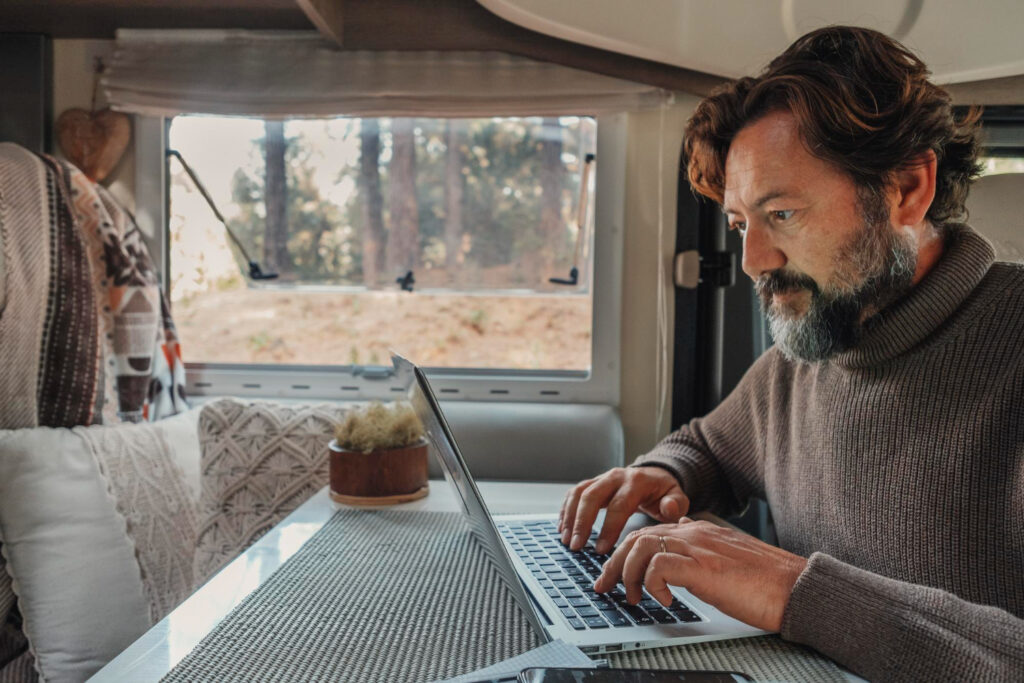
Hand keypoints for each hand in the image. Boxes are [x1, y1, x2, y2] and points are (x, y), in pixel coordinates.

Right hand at [557, 466, 689, 553]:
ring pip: (579, 493)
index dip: (608, 528)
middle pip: (592, 495)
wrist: (655, 475)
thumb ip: (675, 505)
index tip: (601, 550)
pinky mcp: (593, 482)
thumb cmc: (664, 492)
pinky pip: (574, 493)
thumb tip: (669, 508)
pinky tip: (562, 527)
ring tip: (566, 539)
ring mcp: (602, 478)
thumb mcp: (677, 497)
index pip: (619, 505)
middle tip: (576, 546)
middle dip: (582, 522)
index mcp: (637, 482)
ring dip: (570, 516)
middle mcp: (616, 476)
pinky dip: (566, 509)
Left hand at [593, 519, 807, 631]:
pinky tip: (661, 600)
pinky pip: (659, 565)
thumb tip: (677, 545)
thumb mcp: (726, 558)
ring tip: (634, 597)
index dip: (625, 552)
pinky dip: (651, 583)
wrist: (797, 587)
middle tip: (605, 587)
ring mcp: (699, 547)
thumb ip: (701, 549)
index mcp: (699, 530)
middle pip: (637, 536)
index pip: (649, 531)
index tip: (613, 574)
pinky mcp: (703, 568)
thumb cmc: (767, 581)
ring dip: (628, 574)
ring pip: (641, 546)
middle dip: (614, 563)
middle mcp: (695, 533)